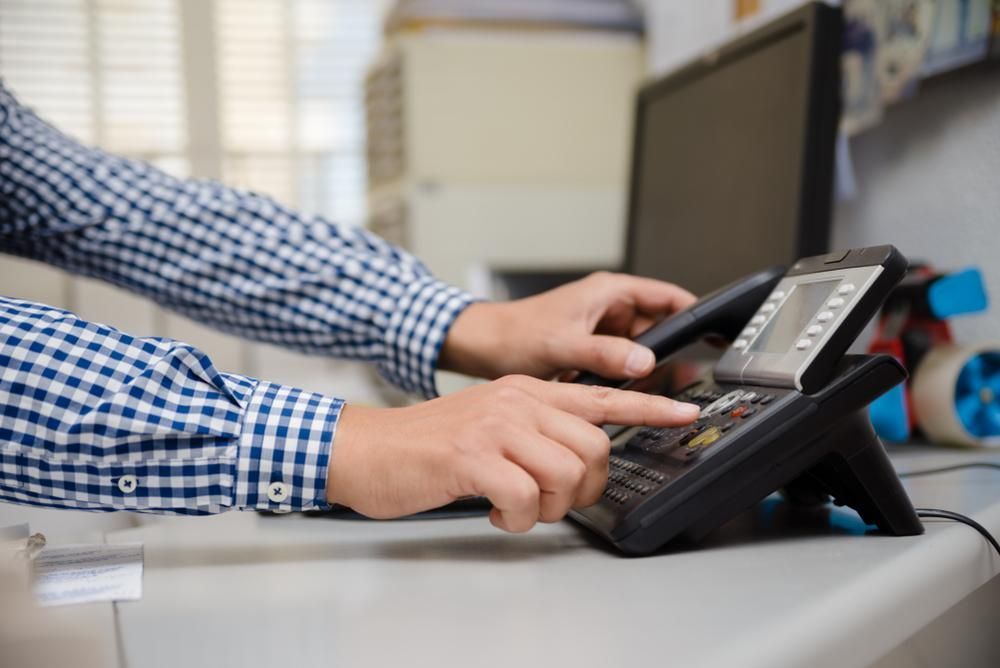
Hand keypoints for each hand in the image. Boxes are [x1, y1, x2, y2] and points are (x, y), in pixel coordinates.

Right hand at [328, 375, 699, 531]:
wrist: (367, 449)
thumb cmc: (427, 446)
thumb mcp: (489, 424)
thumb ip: (534, 432)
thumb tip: (578, 463)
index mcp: (525, 392)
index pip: (601, 396)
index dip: (647, 408)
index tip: (682, 414)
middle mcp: (516, 402)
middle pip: (594, 446)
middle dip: (585, 487)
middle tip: (554, 500)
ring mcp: (495, 426)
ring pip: (566, 473)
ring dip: (548, 507)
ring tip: (517, 507)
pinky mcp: (472, 456)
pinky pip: (524, 497)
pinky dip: (514, 519)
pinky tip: (493, 512)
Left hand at [439, 272, 695, 381]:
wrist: (481, 346)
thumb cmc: (514, 334)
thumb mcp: (564, 344)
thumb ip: (606, 353)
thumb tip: (644, 362)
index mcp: (610, 293)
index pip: (669, 298)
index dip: (697, 314)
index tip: (717, 335)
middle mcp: (610, 308)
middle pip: (660, 330)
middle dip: (671, 354)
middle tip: (683, 381)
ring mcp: (601, 331)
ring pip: (640, 352)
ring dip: (644, 371)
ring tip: (650, 393)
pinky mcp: (591, 351)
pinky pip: (620, 365)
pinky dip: (623, 380)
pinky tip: (621, 397)